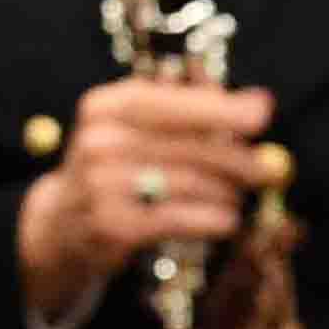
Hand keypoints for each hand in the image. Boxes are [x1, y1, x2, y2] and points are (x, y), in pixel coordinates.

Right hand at [18, 79, 282, 326]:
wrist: (62, 224)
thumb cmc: (114, 166)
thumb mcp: (135, 127)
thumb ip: (189, 107)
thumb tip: (254, 102)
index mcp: (105, 105)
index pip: (169, 102)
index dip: (219, 108)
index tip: (262, 113)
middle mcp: (99, 140)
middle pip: (185, 145)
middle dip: (235, 157)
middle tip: (266, 168)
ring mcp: (102, 184)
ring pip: (187, 183)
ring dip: (226, 191)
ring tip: (239, 195)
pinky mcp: (112, 225)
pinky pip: (177, 219)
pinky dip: (211, 219)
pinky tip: (227, 220)